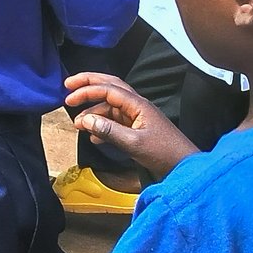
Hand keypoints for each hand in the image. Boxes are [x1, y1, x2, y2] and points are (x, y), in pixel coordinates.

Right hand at [64, 73, 198, 180]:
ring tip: (78, 123)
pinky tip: (94, 137)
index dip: (87, 91)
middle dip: (88, 85)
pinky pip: (115, 122)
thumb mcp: (134, 143)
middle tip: (68, 86)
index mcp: (138, 104)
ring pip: (110, 107)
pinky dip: (102, 126)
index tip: (69, 97)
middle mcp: (137, 106)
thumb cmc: (165, 153)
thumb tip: (85, 120)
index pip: (108, 89)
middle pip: (110, 87)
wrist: (184, 167)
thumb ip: (108, 131)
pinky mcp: (137, 129)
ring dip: (93, 111)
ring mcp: (137, 117)